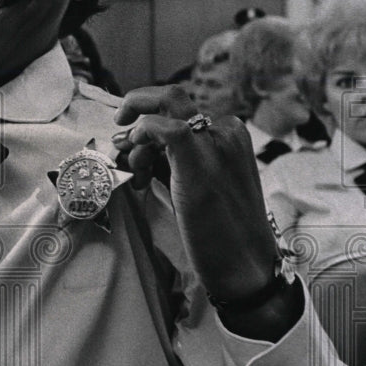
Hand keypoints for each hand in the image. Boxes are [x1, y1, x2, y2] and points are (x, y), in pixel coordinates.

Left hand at [112, 86, 278, 301]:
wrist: (244, 267)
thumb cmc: (219, 232)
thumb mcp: (192, 185)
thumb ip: (168, 161)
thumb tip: (130, 145)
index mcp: (230, 135)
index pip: (179, 111)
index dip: (147, 125)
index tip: (132, 147)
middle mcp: (226, 132)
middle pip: (170, 98)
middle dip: (137, 110)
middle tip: (121, 136)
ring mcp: (217, 143)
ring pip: (164, 108)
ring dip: (137, 136)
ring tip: (136, 174)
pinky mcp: (202, 160)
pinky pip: (164, 127)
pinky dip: (143, 137)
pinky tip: (138, 168)